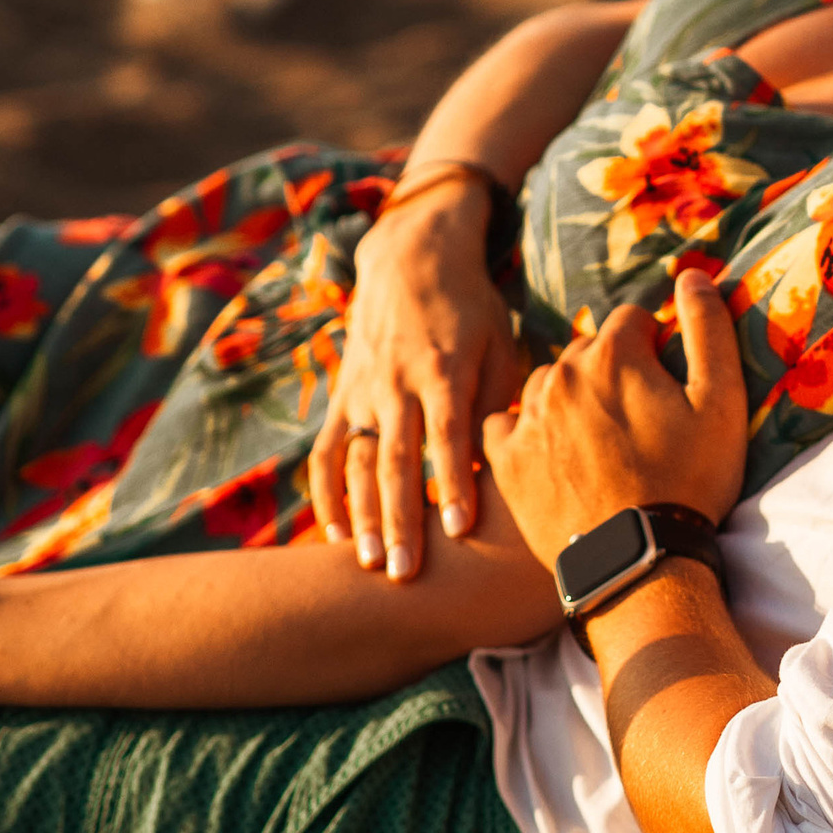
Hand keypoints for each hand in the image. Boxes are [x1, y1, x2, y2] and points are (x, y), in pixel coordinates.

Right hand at [311, 175, 529, 575]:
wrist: (411, 259)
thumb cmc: (471, 308)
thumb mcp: (499, 341)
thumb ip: (499, 400)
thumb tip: (506, 460)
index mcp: (444, 369)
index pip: (448, 435)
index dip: (452, 483)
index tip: (459, 531)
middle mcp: (399, 383)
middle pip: (397, 459)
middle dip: (400, 519)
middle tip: (405, 573)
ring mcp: (364, 391)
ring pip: (358, 462)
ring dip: (361, 515)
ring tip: (367, 565)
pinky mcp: (342, 396)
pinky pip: (326, 451)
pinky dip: (325, 494)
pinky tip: (335, 534)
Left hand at [483, 269, 747, 573]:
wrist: (640, 563)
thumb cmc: (688, 481)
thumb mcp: (722, 401)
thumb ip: (708, 328)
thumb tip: (692, 274)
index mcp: (613, 353)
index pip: (632, 322)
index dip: (655, 350)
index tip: (667, 387)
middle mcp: (561, 374)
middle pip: (588, 350)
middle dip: (612, 371)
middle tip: (638, 421)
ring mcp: (529, 418)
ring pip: (548, 383)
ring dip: (570, 397)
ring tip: (599, 440)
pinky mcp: (507, 461)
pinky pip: (503, 423)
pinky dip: (524, 428)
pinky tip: (548, 448)